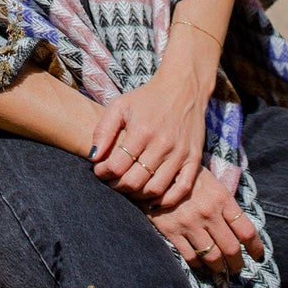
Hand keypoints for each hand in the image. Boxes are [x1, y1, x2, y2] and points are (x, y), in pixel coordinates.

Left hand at [89, 63, 208, 204]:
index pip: (116, 166)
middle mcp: (162, 144)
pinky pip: (181, 189)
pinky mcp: (194, 159)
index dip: (103, 173)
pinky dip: (166, 200)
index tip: (99, 170)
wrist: (183, 87)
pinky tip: (152, 200)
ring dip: (137, 195)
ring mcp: (180, 154)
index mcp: (142, 131)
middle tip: (111, 181)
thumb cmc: (147, 97)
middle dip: (117, 186)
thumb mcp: (120, 105)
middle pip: (134, 181)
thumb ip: (103, 130)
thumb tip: (93, 158)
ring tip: (128, 188)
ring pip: (155, 189)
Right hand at [146, 166, 263, 274]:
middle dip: (237, 264)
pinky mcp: (172, 231)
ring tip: (220, 270)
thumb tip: (240, 228)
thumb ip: (225, 204)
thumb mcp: (211, 182)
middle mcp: (209, 213)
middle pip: (232, 249)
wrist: (153, 172)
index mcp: (222, 198)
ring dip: (219, 268)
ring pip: (212, 257)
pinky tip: (200, 265)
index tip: (258, 257)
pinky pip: (190, 257)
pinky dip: (198, 266)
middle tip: (237, 268)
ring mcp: (190, 223)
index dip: (256, 248)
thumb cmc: (187, 176)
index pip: (247, 230)